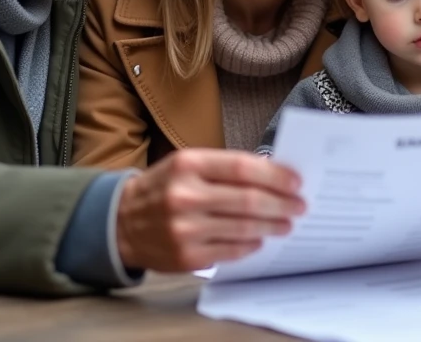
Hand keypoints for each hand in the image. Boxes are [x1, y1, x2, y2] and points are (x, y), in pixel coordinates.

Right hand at [115, 148, 304, 271]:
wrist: (121, 222)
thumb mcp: (186, 164)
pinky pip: (231, 251)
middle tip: (299, 206)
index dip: (275, 175)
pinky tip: (260, 239)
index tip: (295, 181)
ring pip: (244, 228)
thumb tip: (272, 175)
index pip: (243, 168)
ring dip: (272, 226)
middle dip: (281, 204)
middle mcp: (185, 196)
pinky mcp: (187, 256)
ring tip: (286, 223)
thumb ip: (224, 168)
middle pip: (249, 200)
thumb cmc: (163, 188)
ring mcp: (185, 229)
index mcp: (188, 165)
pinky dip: (251, 245)